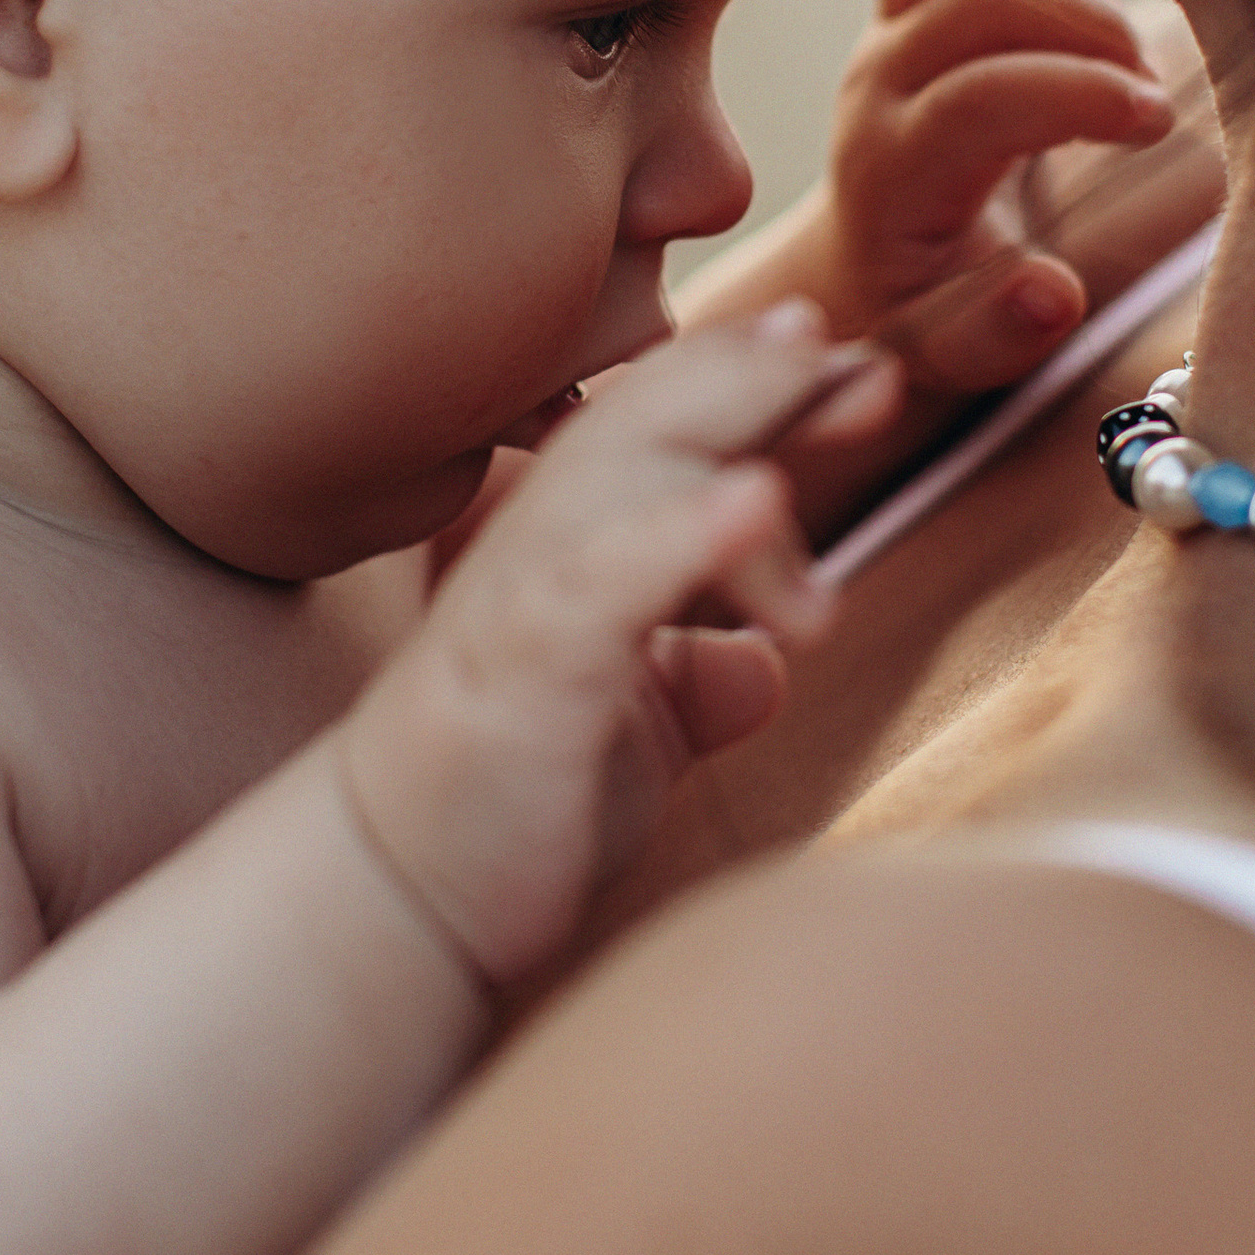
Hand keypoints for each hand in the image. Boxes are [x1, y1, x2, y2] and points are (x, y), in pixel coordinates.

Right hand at [336, 307, 891, 986]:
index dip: (755, 389)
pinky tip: (757, 501)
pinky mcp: (524, 669)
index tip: (854, 366)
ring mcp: (522, 597)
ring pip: (626, 470)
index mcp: (566, 550)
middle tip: (860, 351)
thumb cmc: (504, 808)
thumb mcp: (623, 735)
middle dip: (758, 374)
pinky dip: (682, 534)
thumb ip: (687, 684)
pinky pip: (605, 582)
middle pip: (650, 419)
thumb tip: (761, 671)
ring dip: (736, 420)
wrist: (394, 902)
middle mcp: (536, 546)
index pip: (665, 436)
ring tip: (824, 381)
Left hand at [812, 0, 1176, 382]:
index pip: (975, 102)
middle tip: (1156, 98)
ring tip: (1134, 57)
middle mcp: (879, 84)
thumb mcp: (954, 350)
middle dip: (1086, 32)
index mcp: (889, 172)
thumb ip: (999, 332)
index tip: (1156, 120)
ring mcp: (890, 28)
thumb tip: (1053, 292)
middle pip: (977, 6)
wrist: (869, 259)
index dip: (1071, 95)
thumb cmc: (927, 304)